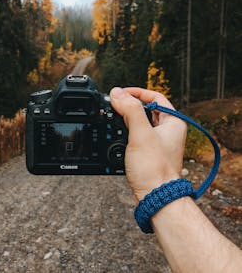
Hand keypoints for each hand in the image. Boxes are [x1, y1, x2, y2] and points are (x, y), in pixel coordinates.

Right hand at [110, 87, 186, 201]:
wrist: (155, 196)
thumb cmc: (154, 169)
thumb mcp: (141, 134)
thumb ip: (130, 110)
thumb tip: (117, 93)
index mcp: (173, 122)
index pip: (155, 96)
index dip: (137, 92)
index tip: (121, 94)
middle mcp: (168, 130)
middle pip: (146, 109)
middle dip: (129, 106)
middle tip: (115, 106)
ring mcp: (159, 141)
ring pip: (140, 122)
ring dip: (126, 119)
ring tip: (114, 119)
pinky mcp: (150, 152)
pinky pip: (137, 135)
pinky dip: (126, 133)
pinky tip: (117, 136)